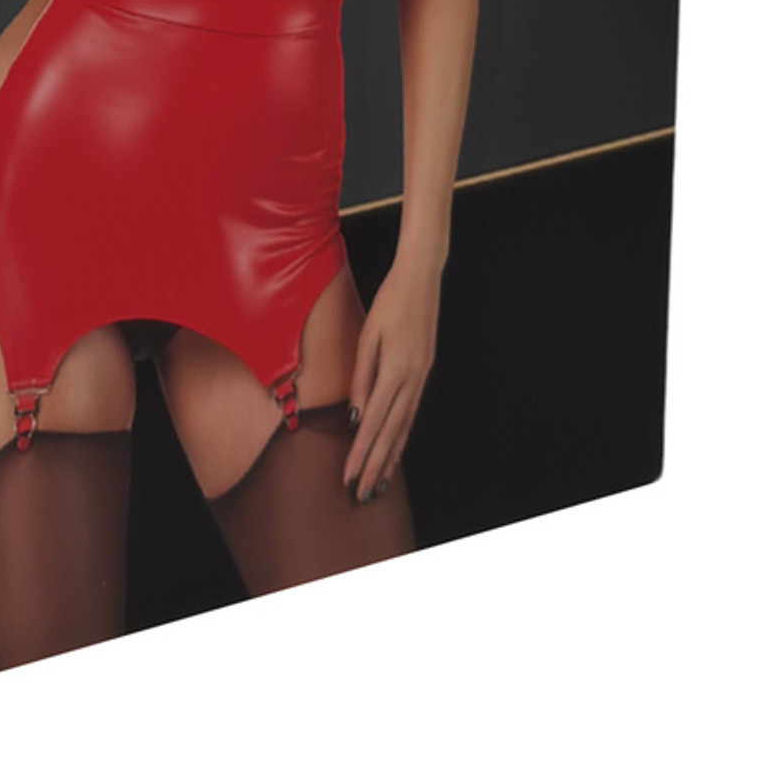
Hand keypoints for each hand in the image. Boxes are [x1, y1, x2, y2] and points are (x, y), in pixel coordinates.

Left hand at [343, 255, 442, 502]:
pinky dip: (402, 436)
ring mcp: (421, 377)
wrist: (421, 278)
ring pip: (404, 427)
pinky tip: (395, 450)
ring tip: (380, 483)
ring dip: (390, 457)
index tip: (348, 477)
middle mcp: (412, 379)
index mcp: (395, 369)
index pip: (373, 422)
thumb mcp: (368, 335)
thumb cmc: (389, 302)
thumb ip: (361, 377)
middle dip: (375, 466)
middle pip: (390, 432)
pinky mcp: (424, 372)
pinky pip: (411, 412)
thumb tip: (355, 416)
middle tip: (362, 494)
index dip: (360, 453)